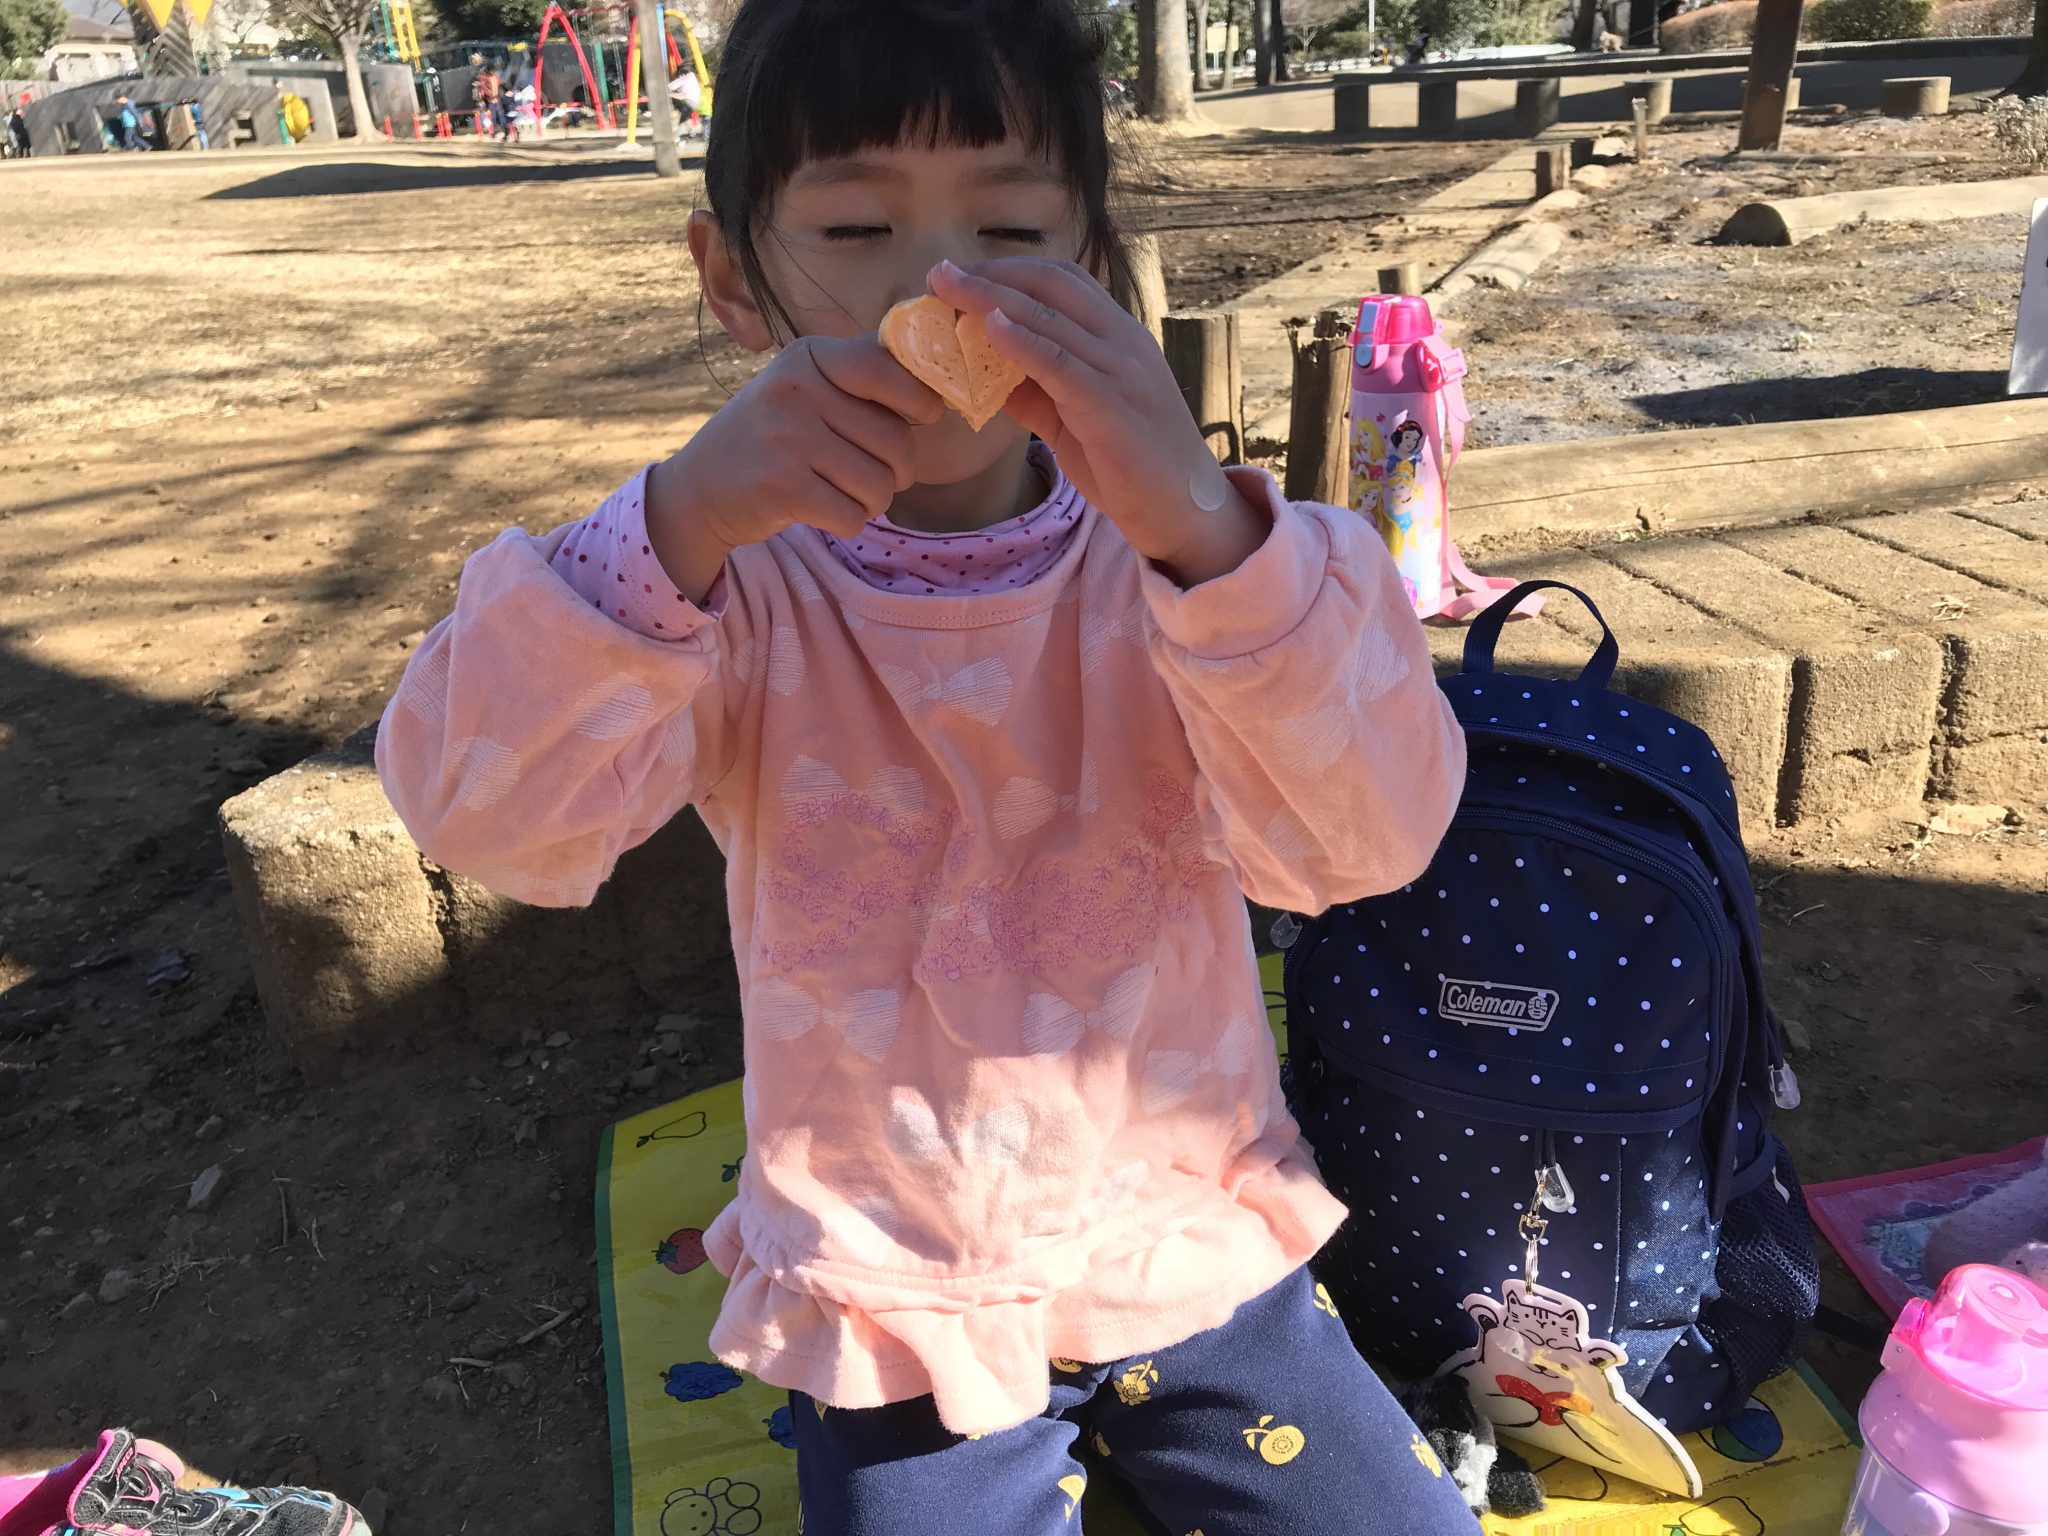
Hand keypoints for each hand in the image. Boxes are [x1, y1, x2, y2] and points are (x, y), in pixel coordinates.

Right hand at [646, 336, 942, 601]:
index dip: (920, 399)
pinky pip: (853, 515)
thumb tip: (935, 371)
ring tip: (844, 493)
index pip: (887, 369)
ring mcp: (787, 437)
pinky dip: (848, 522)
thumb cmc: (772, 438)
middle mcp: (796, 390)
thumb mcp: (805, 388)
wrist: (700, 489)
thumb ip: (860, 373)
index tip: (923, 417)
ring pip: (879, 484)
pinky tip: (822, 511)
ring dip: (873, 501)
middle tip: (871, 474)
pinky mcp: (782, 487)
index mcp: (808, 358)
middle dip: (897, 469)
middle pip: (895, 439)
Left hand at [928, 257, 1267, 586]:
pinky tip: (990, 328)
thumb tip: (983, 373)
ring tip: (947, 289)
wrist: (1184, 511)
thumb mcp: (1077, 419)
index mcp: (1120, 338)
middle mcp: (1124, 342)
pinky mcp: (1113, 406)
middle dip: (993, 273)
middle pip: (1053, 284)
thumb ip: (1038, 391)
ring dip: (992, 298)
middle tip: (940, 273)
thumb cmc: (1132, 467)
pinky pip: (1062, 363)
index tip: (963, 274)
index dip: (1011, 270)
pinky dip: (1024, 342)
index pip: (1064, 281)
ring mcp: (1122, 370)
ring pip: (1051, 317)